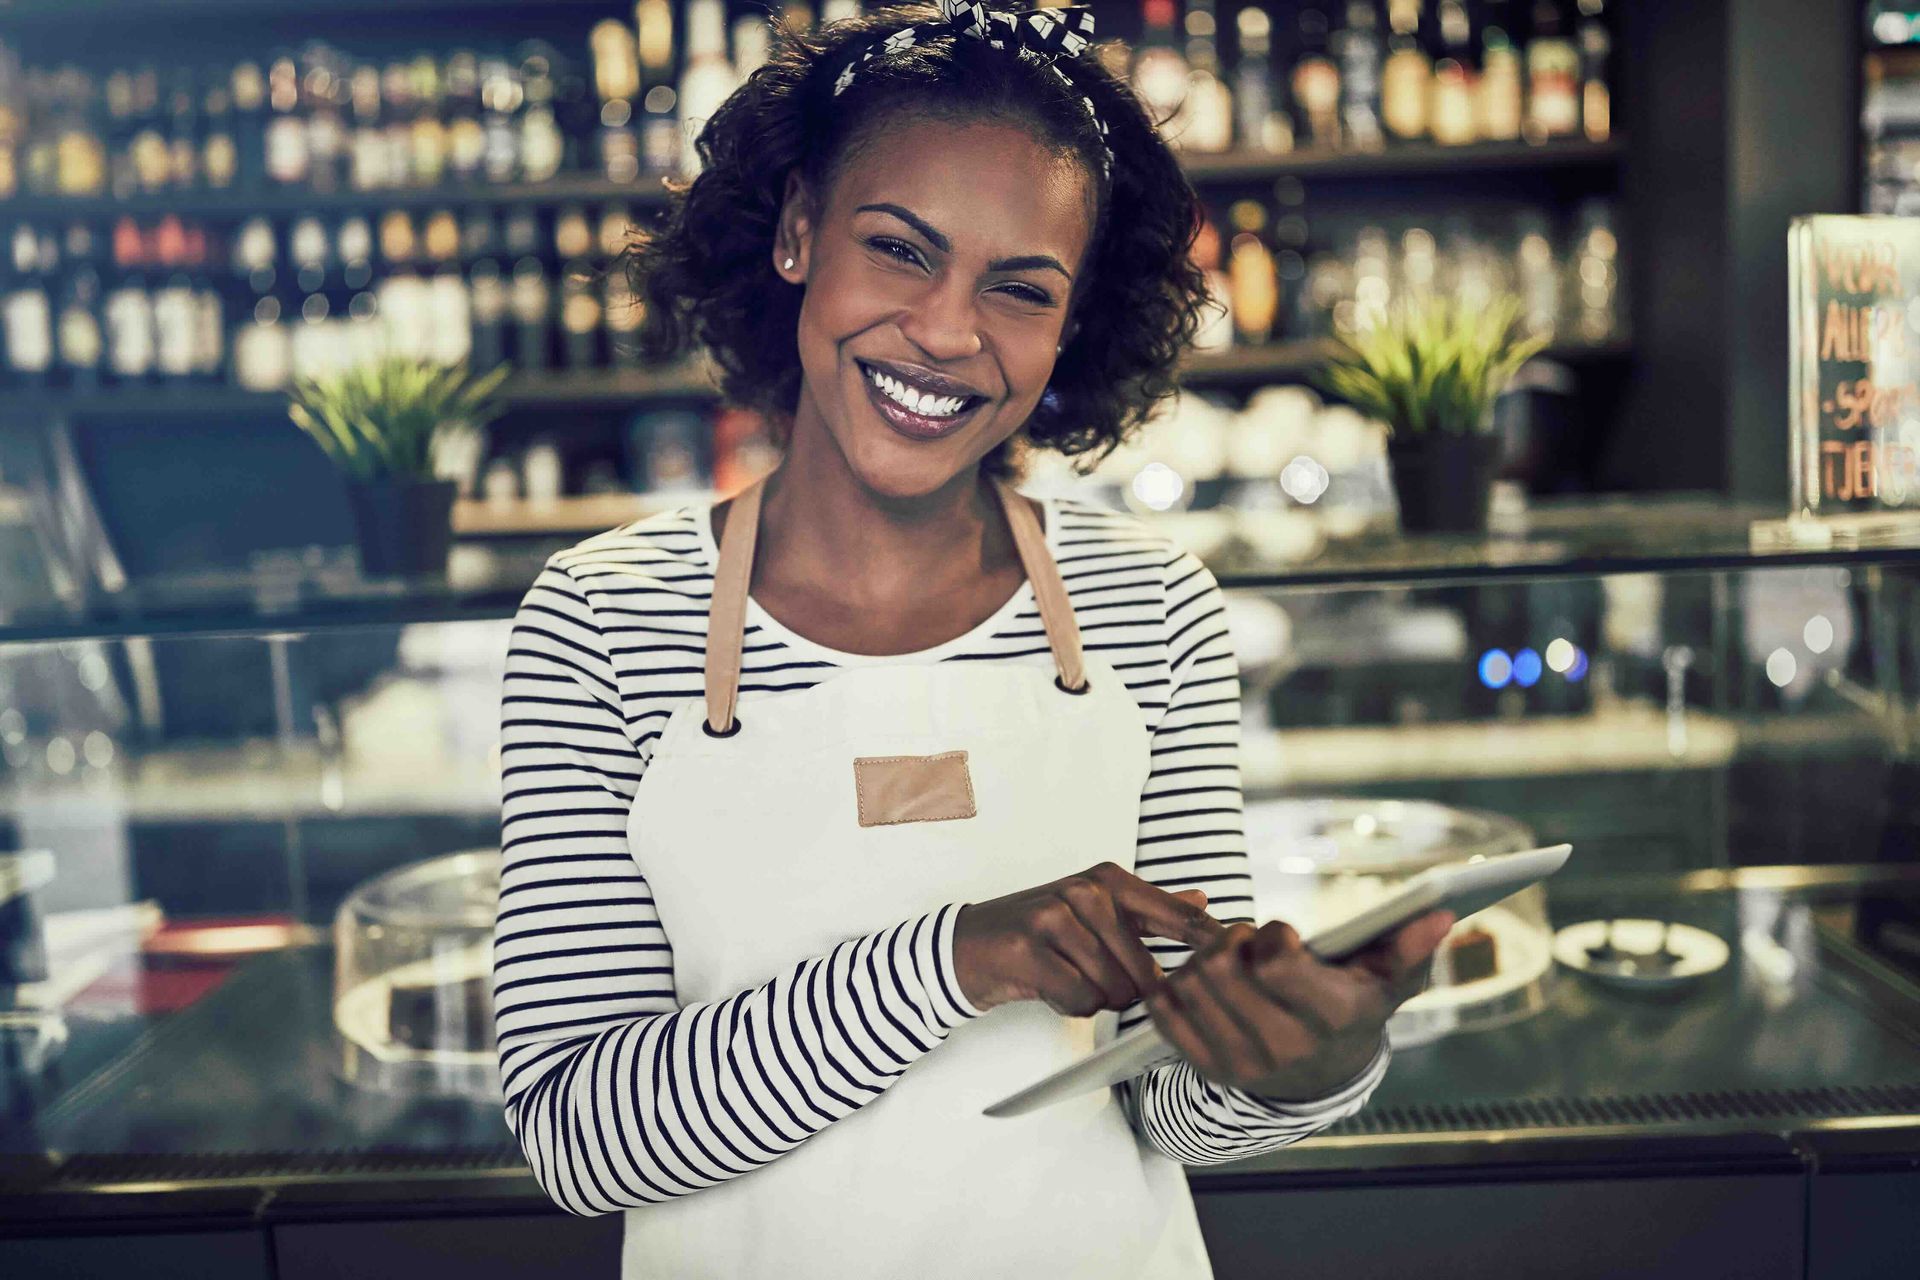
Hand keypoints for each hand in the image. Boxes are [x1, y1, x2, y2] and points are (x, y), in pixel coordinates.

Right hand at [953, 863, 1228, 1014]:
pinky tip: (1049, 985)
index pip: (1177, 917)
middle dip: (1129, 991)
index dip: (1210, 946)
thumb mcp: (1098, 908)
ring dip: (1095, 998)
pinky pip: (1079, 999)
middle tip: (1095, 977)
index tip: (1239, 961)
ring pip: (1112, 990)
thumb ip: (1153, 908)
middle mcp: (1086, 891)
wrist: (968, 945)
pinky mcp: (1030, 949)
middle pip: (1145, 971)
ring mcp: (1055, 917)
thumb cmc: (1041, 931)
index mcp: (1110, 880)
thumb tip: (1204, 900)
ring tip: (1067, 975)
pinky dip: (1069, 1005)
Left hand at [1142, 908, 1456, 1102]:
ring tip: (1229, 962)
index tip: (1283, 934)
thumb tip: (1442, 913)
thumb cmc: (1356, 1010)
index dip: (1272, 936)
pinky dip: (1173, 986)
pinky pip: (1165, 1011)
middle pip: (1221, 966)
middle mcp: (1284, 1047)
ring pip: (1190, 982)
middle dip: (1232, 940)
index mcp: (1331, 1019)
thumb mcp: (1388, 980)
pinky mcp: (1207, 1068)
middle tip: (1248, 941)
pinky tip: (1204, 982)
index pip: (1274, 962)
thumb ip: (1410, 946)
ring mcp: (1241, 1062)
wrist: (1325, 1078)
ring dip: (1203, 960)